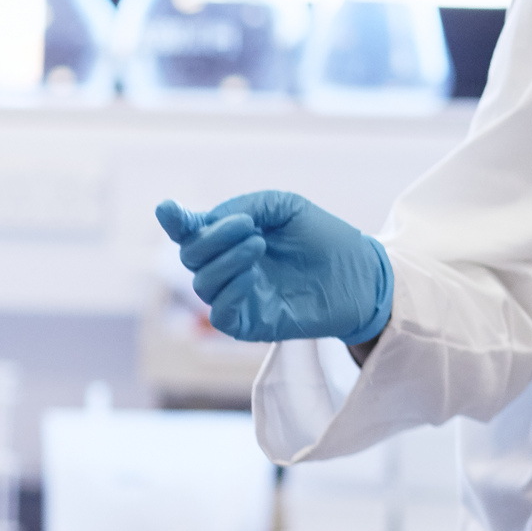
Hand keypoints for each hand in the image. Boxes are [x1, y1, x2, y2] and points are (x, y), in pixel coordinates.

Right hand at [155, 190, 393, 344]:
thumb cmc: (325, 239)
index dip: (176, 221)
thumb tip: (209, 220)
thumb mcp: (287, 208)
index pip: (191, 232)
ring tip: (258, 244)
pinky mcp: (250, 323)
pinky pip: (220, 314)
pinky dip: (229, 291)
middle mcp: (228, 268)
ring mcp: (237, 297)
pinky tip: (250, 276)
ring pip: (202, 283)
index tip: (168, 209)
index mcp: (231, 239)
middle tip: (249, 226)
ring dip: (225, 259)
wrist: (362, 274)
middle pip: (190, 256)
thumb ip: (247, 206)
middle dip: (211, 238)